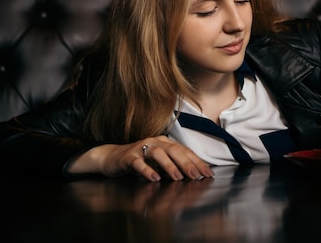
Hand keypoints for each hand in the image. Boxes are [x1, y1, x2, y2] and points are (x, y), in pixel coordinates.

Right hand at [67, 136, 214, 181]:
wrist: (112, 158)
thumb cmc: (140, 161)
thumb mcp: (159, 164)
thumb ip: (173, 167)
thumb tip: (193, 175)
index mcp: (165, 143)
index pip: (185, 151)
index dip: (197, 162)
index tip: (208, 173)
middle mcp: (155, 142)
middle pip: (174, 150)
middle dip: (187, 163)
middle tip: (196, 175)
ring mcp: (141, 148)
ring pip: (158, 153)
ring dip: (169, 166)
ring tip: (178, 177)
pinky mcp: (129, 157)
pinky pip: (139, 163)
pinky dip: (147, 170)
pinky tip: (154, 178)